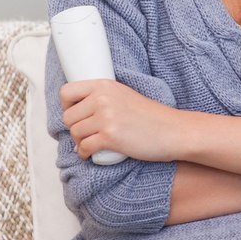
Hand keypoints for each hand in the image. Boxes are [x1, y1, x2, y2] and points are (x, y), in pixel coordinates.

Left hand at [60, 79, 183, 161]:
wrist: (174, 131)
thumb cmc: (152, 117)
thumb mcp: (125, 95)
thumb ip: (103, 97)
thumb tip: (76, 111)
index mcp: (105, 85)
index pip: (66, 92)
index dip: (67, 106)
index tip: (76, 114)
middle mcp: (103, 98)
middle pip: (68, 117)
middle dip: (75, 128)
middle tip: (89, 134)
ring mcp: (106, 117)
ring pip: (74, 133)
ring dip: (81, 142)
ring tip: (93, 143)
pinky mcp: (110, 137)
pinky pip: (83, 148)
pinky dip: (85, 154)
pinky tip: (92, 154)